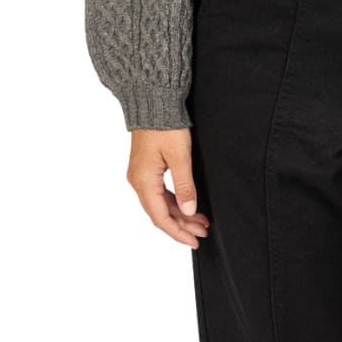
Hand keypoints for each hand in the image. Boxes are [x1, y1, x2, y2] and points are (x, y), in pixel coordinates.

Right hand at [127, 128, 211, 248]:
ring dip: (180, 213)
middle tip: (203, 231)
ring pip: (160, 203)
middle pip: (160, 212)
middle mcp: (138, 181)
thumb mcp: (179, 156)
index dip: (178, 232)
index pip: (160, 217)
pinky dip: (174, 201)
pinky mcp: (145, 167)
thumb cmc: (165, 125)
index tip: (194, 241)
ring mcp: (140, 174)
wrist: (153, 101)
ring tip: (200, 220)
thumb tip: (189, 212)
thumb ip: (185, 186)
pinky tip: (187, 204)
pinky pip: (159, 192)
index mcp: (143, 181)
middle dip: (182, 224)